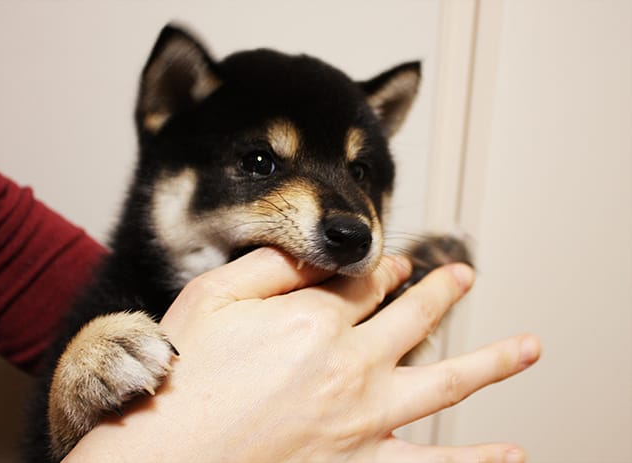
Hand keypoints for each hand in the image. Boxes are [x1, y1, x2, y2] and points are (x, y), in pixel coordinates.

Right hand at [65, 248, 539, 462]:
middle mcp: (351, 363)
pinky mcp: (359, 462)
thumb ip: (271, 266)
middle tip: (459, 275)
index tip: (394, 263)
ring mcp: (363, 417)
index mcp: (315, 318)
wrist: (166, 457)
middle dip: (438, 292)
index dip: (382, 268)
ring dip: (490, 361)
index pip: (364, 283)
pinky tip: (513, 456)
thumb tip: (315, 252)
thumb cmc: (184, 375)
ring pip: (444, 381)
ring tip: (528, 347)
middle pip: (411, 317)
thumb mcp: (213, 297)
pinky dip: (475, 462)